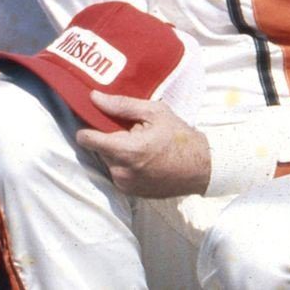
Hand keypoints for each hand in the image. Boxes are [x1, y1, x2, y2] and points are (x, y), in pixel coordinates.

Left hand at [75, 91, 210, 197]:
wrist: (203, 168)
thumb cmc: (179, 137)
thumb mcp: (154, 112)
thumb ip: (121, 105)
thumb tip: (93, 97)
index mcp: (126, 151)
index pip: (87, 140)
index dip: (86, 128)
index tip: (92, 120)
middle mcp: (122, 172)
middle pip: (98, 150)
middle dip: (108, 139)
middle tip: (129, 132)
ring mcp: (126, 185)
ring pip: (108, 162)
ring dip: (117, 153)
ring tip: (139, 145)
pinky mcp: (132, 193)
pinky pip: (118, 174)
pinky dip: (125, 165)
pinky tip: (142, 159)